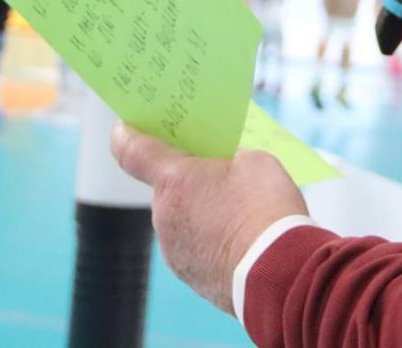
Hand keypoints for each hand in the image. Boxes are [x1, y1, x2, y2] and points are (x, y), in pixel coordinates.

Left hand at [111, 124, 306, 312]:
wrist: (277, 272)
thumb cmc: (266, 209)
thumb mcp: (255, 162)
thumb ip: (230, 159)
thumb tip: (225, 168)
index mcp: (174, 180)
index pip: (132, 150)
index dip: (127, 134)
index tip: (124, 127)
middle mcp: (164, 215)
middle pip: (168, 187)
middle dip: (190, 178)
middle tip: (221, 171)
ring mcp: (173, 249)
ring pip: (182, 219)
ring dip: (202, 211)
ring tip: (241, 212)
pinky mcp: (189, 274)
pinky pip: (194, 246)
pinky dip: (211, 239)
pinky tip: (241, 238)